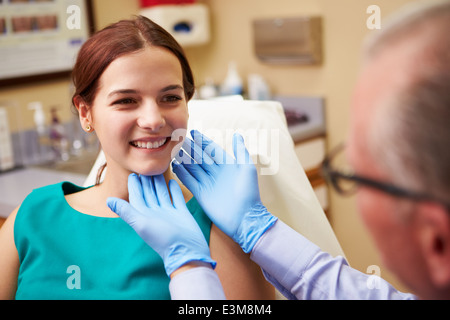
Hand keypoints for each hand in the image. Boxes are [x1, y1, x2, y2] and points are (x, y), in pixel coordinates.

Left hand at [107, 173, 215, 275]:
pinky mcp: (181, 212)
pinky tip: (173, 181)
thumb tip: (108, 200)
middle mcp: (155, 213)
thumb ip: (126, 211)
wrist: (186, 250)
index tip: (133, 173)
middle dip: (146, 181)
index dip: (134, 185)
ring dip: (159, 182)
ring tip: (157, 171)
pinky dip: (173, 189)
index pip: (137, 196)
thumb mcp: (141, 223)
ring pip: (161, 193)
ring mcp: (169, 212)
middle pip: (149, 193)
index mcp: (144, 215)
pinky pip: (176, 198)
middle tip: (145, 168)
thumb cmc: (162, 239)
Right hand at [172, 130, 276, 252]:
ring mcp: (208, 183)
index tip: (193, 132)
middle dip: (190, 148)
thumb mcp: (247, 168)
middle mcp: (216, 173)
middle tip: (179, 139)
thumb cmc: (249, 193)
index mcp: (227, 165)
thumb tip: (237, 135)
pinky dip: (182, 174)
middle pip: (200, 157)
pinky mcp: (201, 194)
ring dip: (184, 159)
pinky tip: (175, 165)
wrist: (245, 218)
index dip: (203, 141)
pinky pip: (189, 181)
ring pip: (193, 168)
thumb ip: (240, 151)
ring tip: (173, 150)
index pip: (212, 150)